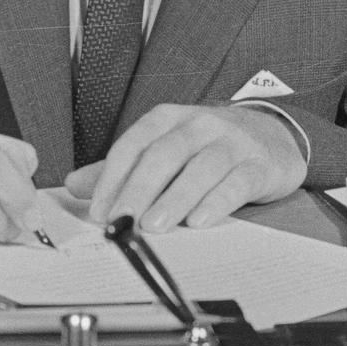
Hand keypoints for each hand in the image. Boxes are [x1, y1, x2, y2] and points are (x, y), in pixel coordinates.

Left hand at [64, 103, 305, 231]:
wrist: (272, 136)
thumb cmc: (208, 147)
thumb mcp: (164, 148)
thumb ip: (122, 168)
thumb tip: (74, 185)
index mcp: (168, 119)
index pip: (133, 144)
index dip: (112, 178)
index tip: (99, 212)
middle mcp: (199, 124)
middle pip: (164, 154)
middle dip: (139, 189)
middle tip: (121, 220)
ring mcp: (231, 143)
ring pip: (200, 168)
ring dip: (175, 198)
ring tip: (154, 226)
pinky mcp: (258, 165)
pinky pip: (236, 182)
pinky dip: (217, 202)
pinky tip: (199, 221)